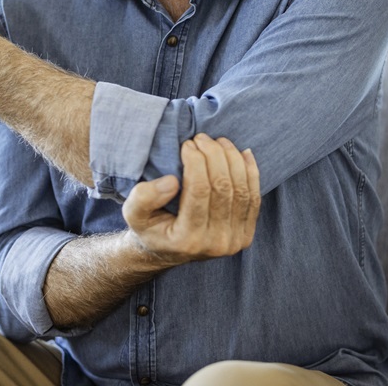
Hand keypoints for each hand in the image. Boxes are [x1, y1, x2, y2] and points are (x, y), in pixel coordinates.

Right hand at [121, 134, 260, 266]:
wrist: (167, 251)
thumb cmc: (149, 227)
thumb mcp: (133, 214)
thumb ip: (143, 197)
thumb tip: (172, 181)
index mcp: (187, 239)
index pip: (198, 190)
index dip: (195, 161)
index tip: (187, 144)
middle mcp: (216, 243)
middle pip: (223, 187)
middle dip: (214, 155)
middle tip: (201, 138)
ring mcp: (235, 241)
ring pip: (242, 190)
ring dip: (232, 159)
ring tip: (218, 141)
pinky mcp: (246, 235)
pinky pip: (254, 199)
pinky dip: (251, 172)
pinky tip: (242, 153)